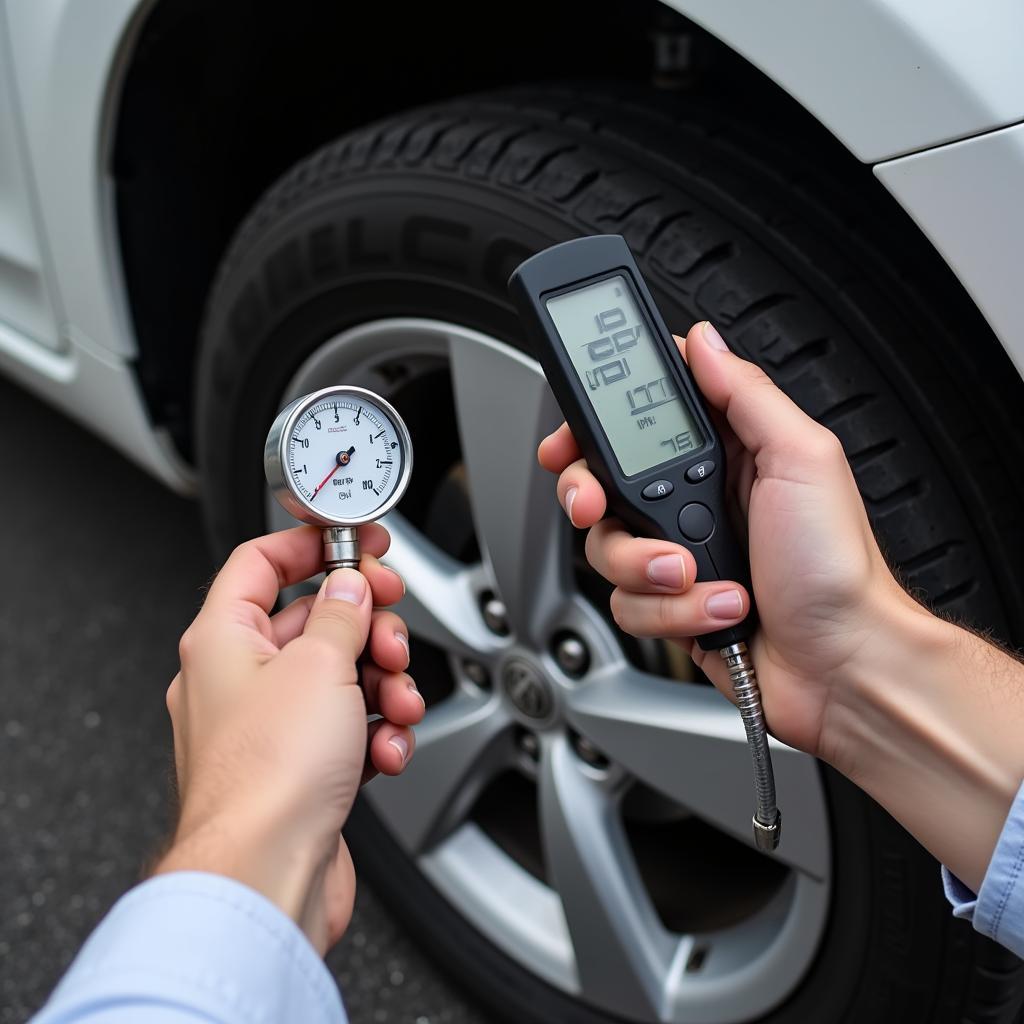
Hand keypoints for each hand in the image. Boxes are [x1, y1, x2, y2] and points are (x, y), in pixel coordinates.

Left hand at [156, 525, 424, 952]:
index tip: (359, 544)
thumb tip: (350, 587)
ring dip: (381, 685)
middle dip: (367, 628)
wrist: (264, 876)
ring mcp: (268, 728)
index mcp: (222, 640)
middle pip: (313, 623)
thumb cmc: (267, 777)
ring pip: (338, 678)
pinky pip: (346, 729)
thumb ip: (342, 613)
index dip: (313, 544)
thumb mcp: (320, 665)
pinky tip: (385, 749)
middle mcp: (237, 681)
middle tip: (390, 634)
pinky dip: (374, 733)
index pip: (261, 563)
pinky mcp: (297, 770)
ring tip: (396, 702)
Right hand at [538, 320, 919, 763]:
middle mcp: (694, 501)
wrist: (841, 667)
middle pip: (600, 483)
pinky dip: (672, 611)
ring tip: (700, 572)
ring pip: (606, 549)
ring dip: (648, 567)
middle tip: (596, 505)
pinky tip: (719, 607)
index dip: (594, 422)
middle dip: (590, 497)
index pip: (639, 418)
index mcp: (724, 455)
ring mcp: (678, 555)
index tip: (569, 434)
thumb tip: (705, 342)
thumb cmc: (837, 567)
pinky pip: (627, 603)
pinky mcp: (670, 606)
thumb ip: (747, 395)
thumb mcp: (802, 459)